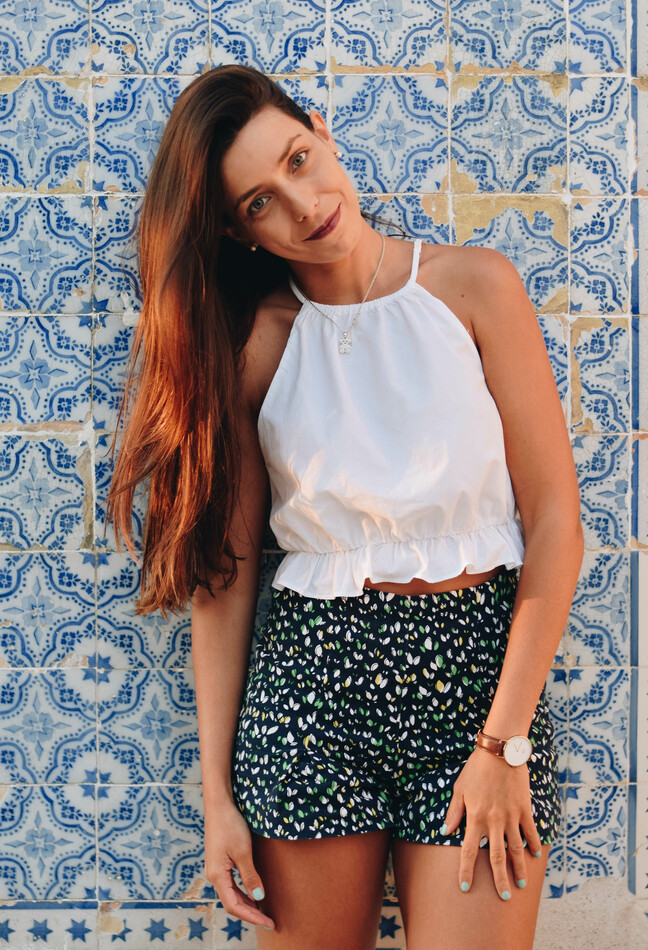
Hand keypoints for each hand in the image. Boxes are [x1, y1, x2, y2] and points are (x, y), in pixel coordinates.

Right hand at [204, 799, 274, 930]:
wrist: (219, 805)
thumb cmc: (230, 825)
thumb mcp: (243, 851)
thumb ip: (250, 876)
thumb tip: (259, 897)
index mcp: (217, 876)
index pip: (234, 906)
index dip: (252, 917)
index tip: (268, 923)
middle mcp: (213, 875)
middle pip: (231, 903)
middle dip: (250, 913)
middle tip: (269, 920)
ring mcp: (215, 869)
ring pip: (231, 894)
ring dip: (246, 904)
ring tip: (263, 911)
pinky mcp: (219, 862)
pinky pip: (230, 884)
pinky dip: (242, 892)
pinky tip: (253, 893)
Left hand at [441, 745, 543, 899]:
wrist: (500, 751)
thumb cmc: (476, 768)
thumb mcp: (459, 788)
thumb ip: (454, 812)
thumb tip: (445, 830)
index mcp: (476, 817)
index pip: (469, 850)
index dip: (466, 870)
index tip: (465, 886)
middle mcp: (494, 821)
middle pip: (497, 858)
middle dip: (500, 880)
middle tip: (505, 897)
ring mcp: (511, 817)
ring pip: (516, 849)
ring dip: (520, 869)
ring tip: (522, 885)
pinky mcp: (525, 809)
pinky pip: (531, 832)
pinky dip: (534, 846)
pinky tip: (535, 857)